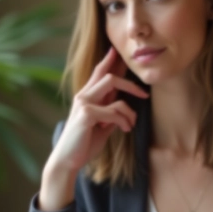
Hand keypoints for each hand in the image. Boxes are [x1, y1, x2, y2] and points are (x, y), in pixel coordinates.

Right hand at [47, 47, 148, 174]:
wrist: (68, 161)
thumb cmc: (84, 144)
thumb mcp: (102, 126)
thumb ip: (110, 114)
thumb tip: (124, 107)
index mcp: (86, 97)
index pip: (98, 72)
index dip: (109, 60)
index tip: (117, 50)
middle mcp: (83, 96)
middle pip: (109, 76)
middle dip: (130, 83)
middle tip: (144, 94)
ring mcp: (83, 103)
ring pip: (113, 88)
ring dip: (129, 110)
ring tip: (130, 125)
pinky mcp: (86, 114)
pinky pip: (114, 110)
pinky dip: (124, 120)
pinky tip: (125, 129)